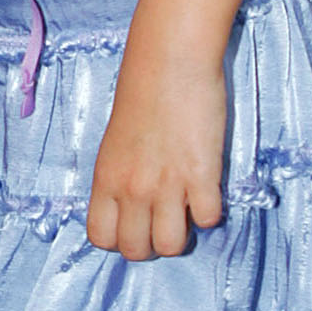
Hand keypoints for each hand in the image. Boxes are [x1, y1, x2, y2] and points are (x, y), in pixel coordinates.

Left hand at [86, 47, 226, 260]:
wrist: (170, 60)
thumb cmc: (143, 92)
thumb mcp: (116, 141)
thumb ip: (121, 175)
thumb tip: (133, 205)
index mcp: (105, 178)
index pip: (100, 238)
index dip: (119, 238)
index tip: (134, 225)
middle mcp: (131, 188)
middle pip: (135, 250)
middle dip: (151, 244)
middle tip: (165, 220)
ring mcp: (166, 185)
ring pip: (171, 246)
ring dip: (182, 234)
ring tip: (186, 209)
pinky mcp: (201, 175)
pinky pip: (207, 219)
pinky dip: (210, 211)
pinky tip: (207, 189)